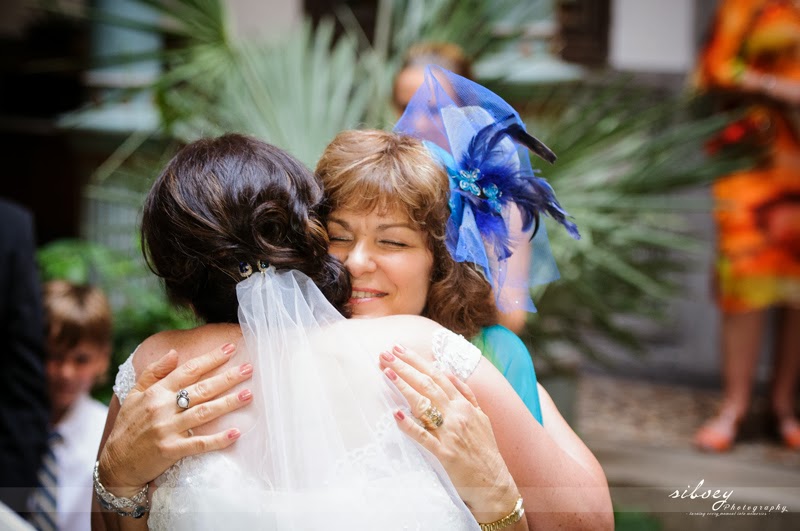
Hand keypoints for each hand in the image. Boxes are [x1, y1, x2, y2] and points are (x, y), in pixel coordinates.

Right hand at [98, 343, 253, 495]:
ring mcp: (167, 429)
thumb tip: (174, 352)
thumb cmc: (128, 426)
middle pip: (201, 389)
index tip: (230, 348)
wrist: (116, 464)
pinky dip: (218, 439)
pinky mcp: (171, 450)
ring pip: (204, 413)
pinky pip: (199, 443)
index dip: (211, 358)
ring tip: (248, 394)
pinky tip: (236, 433)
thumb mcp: (134, 394)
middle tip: (249, 369)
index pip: (188, 370)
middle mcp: (163, 408)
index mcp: (156, 392)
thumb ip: (154, 372)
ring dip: (228, 403)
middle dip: (227, 377)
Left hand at [378, 344, 519, 522]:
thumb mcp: (481, 417)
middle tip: (386, 353)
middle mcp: (457, 414)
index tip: (399, 349)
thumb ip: (466, 393)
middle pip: (427, 384)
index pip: (437, 375)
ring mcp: (450, 433)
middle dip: (405, 367)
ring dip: (403, 387)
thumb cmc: (485, 450)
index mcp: (464, 404)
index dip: (417, 361)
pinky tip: (395, 414)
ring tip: (386, 373)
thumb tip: (448, 371)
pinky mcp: (444, 453)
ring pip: (423, 404)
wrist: (495, 484)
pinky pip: (423, 436)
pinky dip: (409, 425)